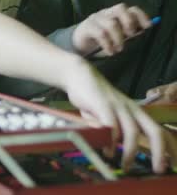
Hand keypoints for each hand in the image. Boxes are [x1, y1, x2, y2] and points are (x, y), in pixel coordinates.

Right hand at [62, 59, 176, 173]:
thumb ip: (113, 132)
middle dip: (160, 153)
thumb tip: (113, 151)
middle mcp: (132, 110)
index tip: (173, 166)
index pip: (161, 132)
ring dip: (130, 152)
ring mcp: (118, 107)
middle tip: (159, 170)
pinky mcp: (103, 105)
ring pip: (132, 132)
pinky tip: (108, 152)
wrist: (79, 75)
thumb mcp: (109, 116)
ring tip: (125, 166)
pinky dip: (111, 142)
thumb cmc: (94, 98)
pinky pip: (111, 126)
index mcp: (137, 113)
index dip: (171, 149)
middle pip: (155, 132)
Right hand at [72, 3, 150, 56]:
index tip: (148, 26)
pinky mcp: (86, 27)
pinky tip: (110, 52)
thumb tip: (141, 31)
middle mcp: (106, 13)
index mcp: (116, 14)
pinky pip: (100, 33)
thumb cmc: (101, 41)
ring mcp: (95, 19)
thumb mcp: (117, 37)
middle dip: (129, 22)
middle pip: (120, 9)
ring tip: (119, 49)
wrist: (78, 44)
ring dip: (118, 38)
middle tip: (130, 36)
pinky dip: (108, 44)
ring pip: (111, 23)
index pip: (131, 9)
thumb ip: (128, 33)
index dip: (141, 16)